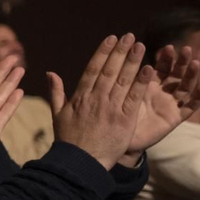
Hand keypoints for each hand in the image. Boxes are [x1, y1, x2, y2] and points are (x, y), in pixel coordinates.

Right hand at [48, 34, 152, 168]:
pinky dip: (141, 82)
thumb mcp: (58, 115)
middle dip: (120, 51)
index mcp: (80, 97)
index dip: (103, 52)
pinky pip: (134, 97)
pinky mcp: (124, 119)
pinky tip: (149, 69)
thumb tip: (50, 73)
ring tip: (141, 45)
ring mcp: (110, 108)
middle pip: (109, 70)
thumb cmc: (69, 141)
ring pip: (123, 80)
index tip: (111, 39)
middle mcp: (95, 99)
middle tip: (129, 36)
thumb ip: (56, 92)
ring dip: (132, 61)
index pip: (93, 69)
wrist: (80, 163)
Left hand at [125, 43, 199, 156]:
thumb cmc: (117, 115)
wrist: (119, 139)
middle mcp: (162, 93)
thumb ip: (129, 78)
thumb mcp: (124, 93)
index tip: (168, 47)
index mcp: (149, 85)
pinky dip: (198, 97)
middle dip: (182, 62)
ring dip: (192, 75)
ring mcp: (170, 105)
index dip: (166, 58)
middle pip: (176, 74)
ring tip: (196, 63)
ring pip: (185, 87)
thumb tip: (127, 55)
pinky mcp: (175, 118)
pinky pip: (189, 108)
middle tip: (187, 49)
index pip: (162, 68)